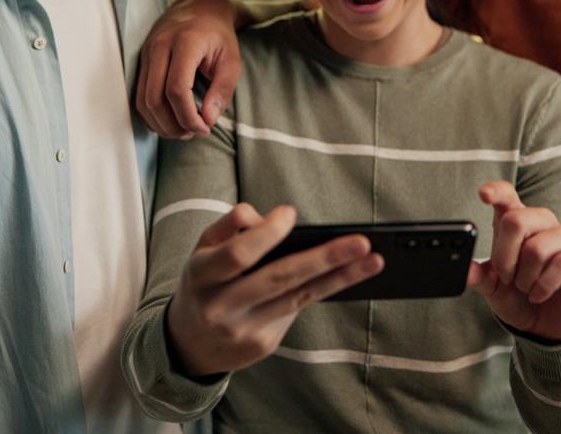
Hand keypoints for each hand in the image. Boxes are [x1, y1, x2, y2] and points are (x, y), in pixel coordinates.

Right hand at [137, 0, 242, 138]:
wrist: (199, 8)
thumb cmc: (218, 36)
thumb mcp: (232, 59)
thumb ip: (223, 89)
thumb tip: (208, 120)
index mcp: (185, 42)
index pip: (177, 89)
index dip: (189, 116)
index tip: (205, 128)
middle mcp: (160, 46)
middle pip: (155, 98)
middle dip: (173, 124)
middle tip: (193, 133)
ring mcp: (146, 53)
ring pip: (142, 100)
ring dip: (160, 123)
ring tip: (183, 130)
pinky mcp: (141, 61)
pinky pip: (139, 95)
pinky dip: (152, 114)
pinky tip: (170, 120)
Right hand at [166, 204, 383, 377]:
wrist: (189, 343)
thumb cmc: (205, 281)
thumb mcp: (203, 249)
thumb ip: (230, 227)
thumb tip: (268, 217)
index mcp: (202, 275)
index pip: (237, 254)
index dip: (266, 234)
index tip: (291, 214)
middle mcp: (221, 307)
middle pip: (279, 279)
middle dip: (323, 259)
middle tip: (361, 242)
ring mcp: (244, 330)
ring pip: (298, 298)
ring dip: (339, 277)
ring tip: (372, 260)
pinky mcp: (263, 345)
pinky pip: (295, 310)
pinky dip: (320, 289)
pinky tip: (346, 275)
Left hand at [467, 181, 560, 343]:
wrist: (545, 325)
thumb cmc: (518, 297)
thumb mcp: (492, 287)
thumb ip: (478, 275)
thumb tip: (463, 271)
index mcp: (516, 222)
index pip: (507, 196)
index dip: (496, 192)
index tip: (483, 194)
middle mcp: (542, 223)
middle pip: (517, 220)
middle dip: (505, 257)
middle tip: (507, 278)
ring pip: (537, 247)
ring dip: (525, 277)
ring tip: (526, 288)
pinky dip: (544, 285)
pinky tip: (538, 294)